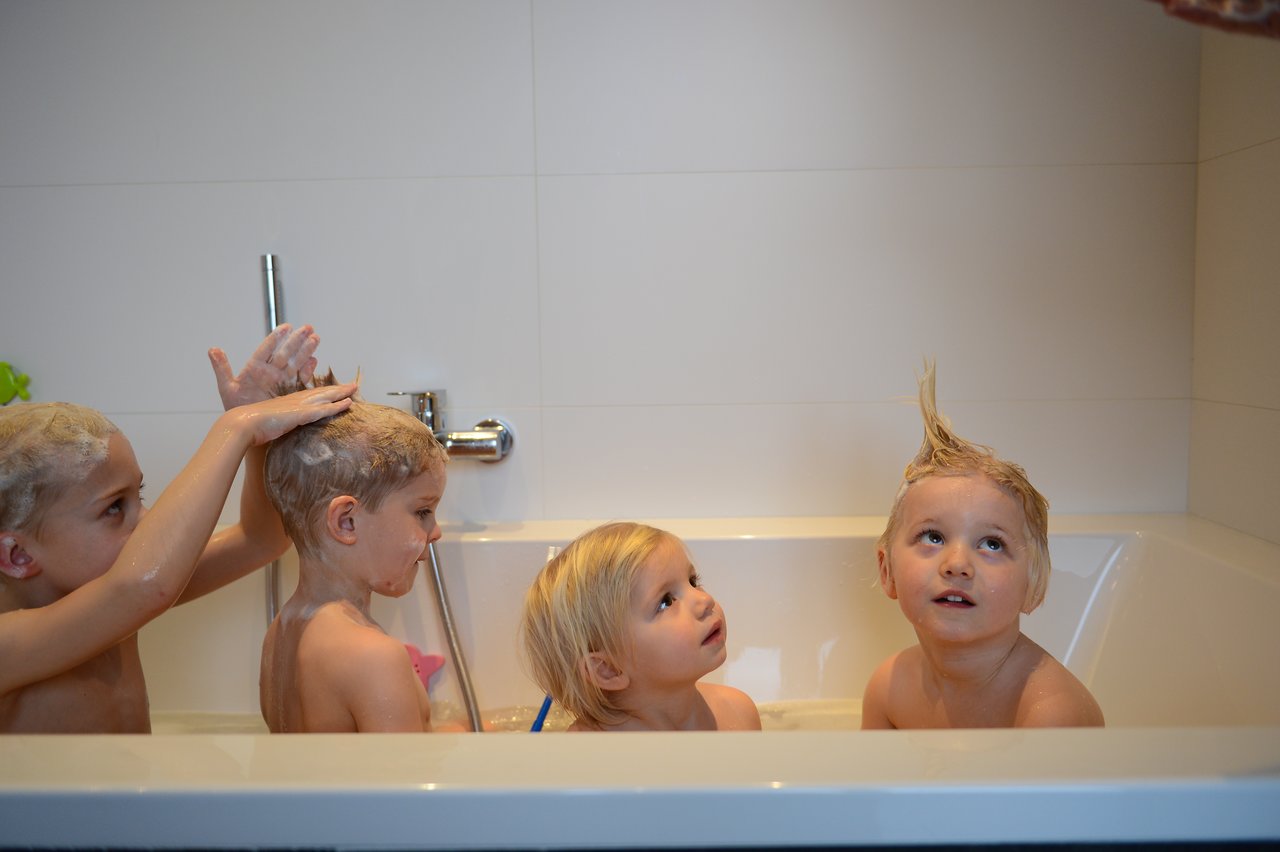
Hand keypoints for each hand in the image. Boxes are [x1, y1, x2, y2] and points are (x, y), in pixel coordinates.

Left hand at [208, 323, 320, 409]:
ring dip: (306, 351)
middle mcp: (270, 372)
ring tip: (315, 338)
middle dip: (297, 340)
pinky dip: (308, 370)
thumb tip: (212, 349)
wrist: (249, 428)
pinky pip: (301, 379)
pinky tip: (314, 361)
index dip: (276, 338)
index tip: (286, 327)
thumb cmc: (237, 408)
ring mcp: (281, 381)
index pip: (266, 349)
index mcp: (255, 368)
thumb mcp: (227, 388)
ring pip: (295, 362)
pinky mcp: (290, 391)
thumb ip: (222, 368)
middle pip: (285, 353)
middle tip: (308, 328)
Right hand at [232, 382, 357, 445]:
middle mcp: (295, 400)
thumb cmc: (249, 425)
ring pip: (325, 397)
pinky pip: (324, 410)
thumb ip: (276, 423)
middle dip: (337, 388)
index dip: (323, 392)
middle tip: (352, 385)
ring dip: (342, 393)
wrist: (241, 425)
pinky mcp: (300, 414)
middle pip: (321, 392)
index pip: (309, 394)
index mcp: (286, 401)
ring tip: (355, 389)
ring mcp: (298, 406)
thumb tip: (279, 427)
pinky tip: (349, 403)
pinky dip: (337, 406)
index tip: (334, 390)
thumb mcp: (265, 421)